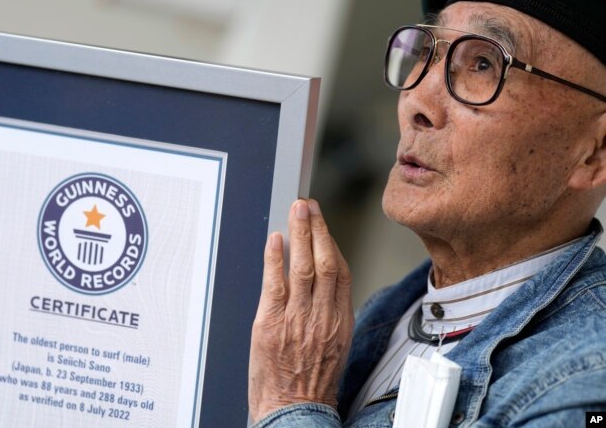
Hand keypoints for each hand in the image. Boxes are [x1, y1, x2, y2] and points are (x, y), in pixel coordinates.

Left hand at [248, 199, 353, 421]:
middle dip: (317, 228)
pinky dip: (275, 259)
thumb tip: (322, 287)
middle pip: (324, 261)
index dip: (331, 242)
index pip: (340, 271)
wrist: (296, 411)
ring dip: (300, 234)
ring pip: (302, 267)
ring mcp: (297, 319)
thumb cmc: (312, 382)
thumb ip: (329, 314)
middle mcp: (322, 315)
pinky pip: (275, 284)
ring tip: (296, 210)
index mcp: (340, 320)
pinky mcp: (272, 324)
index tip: (323, 225)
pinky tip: (276, 239)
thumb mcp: (333, 345)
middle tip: (308, 206)